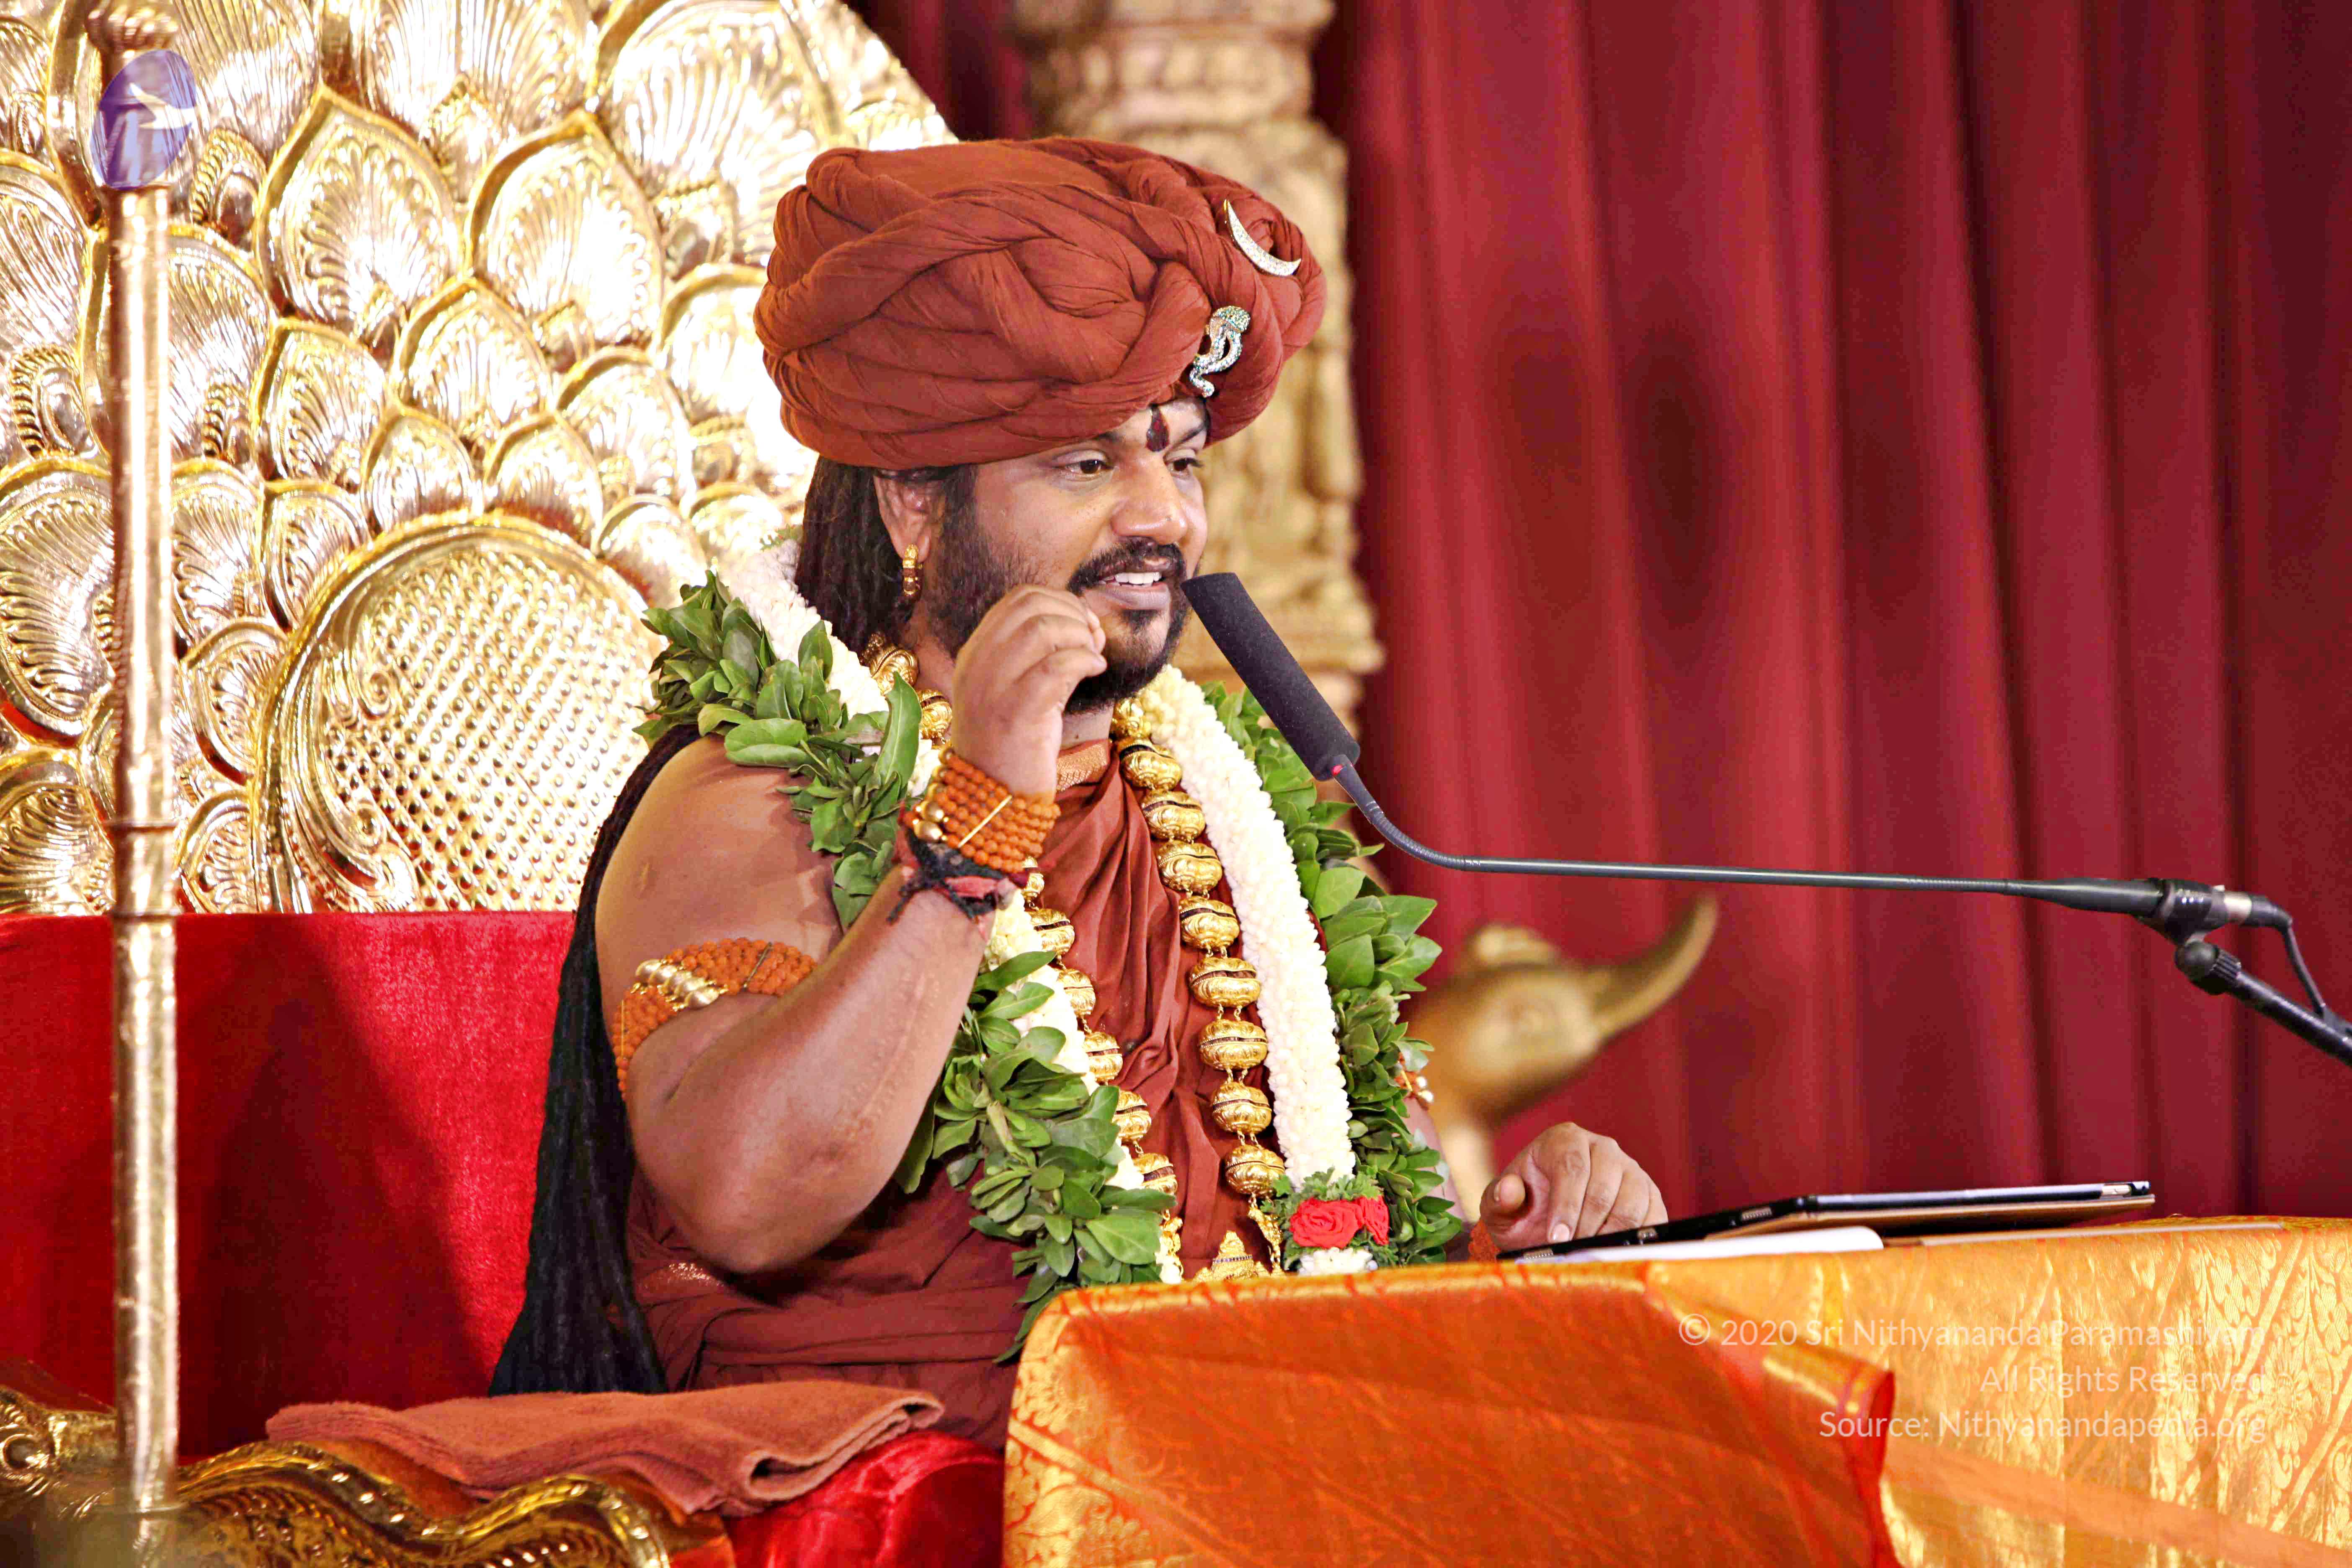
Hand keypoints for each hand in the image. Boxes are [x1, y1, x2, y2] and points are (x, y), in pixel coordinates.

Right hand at [945, 585, 1105, 795]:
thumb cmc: (1012, 746)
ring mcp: (993, 688)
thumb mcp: (1012, 691)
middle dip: (1073, 614)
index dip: (1060, 601)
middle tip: (1094, 639)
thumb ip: (1033, 656)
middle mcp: (977, 665)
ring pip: (1042, 629)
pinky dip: (1085, 660)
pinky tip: (1097, 670)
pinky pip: (1056, 666)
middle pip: (1031, 607)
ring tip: (1094, 657)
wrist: (992, 800)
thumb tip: (1083, 623)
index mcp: (974, 655)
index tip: (1083, 623)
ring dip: (1080, 635)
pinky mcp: (1017, 713)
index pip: (1017, 600)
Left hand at [1479, 1123, 1665, 1250]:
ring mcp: (1630, 1170)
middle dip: (1587, 1226)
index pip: (1571, 1167)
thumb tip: (1510, 1189)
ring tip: (1591, 1257)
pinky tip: (1617, 1254)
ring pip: (1631, 1202)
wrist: (1547, 1222)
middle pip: (1603, 1186)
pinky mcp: (1649, 1194)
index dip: (1566, 1205)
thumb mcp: (1499, 1209)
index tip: (1558, 1238)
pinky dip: (1638, 1239)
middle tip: (1573, 1254)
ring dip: (1612, 1236)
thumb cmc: (1523, 1212)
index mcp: (1564, 1140)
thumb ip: (1497, 1200)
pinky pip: (1653, 1216)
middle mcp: (1602, 1148)